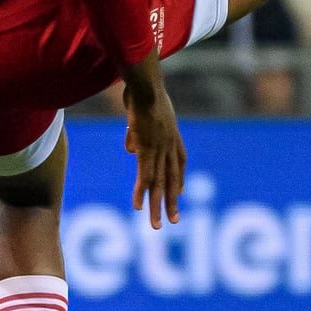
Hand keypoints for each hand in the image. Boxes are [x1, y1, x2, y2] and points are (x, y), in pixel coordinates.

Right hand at [121, 56, 185, 230]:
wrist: (146, 84)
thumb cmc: (142, 90)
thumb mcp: (142, 111)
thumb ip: (137, 131)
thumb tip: (130, 148)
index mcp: (172, 134)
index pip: (180, 162)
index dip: (179, 178)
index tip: (180, 192)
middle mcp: (169, 146)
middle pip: (172, 179)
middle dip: (172, 202)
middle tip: (175, 221)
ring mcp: (158, 150)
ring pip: (159, 183)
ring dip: (157, 206)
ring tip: (157, 226)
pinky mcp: (145, 150)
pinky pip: (143, 176)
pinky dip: (141, 192)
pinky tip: (137, 207)